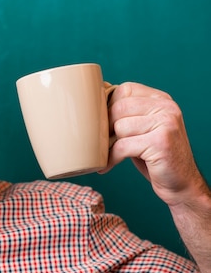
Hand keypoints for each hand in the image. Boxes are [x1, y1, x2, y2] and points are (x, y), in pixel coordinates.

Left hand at [102, 82, 207, 205]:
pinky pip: (122, 146)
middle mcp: (166, 108)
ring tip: (109, 153)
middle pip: (119, 108)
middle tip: (103, 141)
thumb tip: (91, 103)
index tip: (102, 123)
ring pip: (119, 127)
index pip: (125, 90)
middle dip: (106, 127)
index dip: (108, 106)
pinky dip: (111, 158)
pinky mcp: (160, 143)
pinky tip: (107, 165)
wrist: (181, 183)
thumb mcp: (143, 128)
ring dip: (109, 144)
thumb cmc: (154, 156)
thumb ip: (127, 113)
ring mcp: (165, 124)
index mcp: (161, 100)